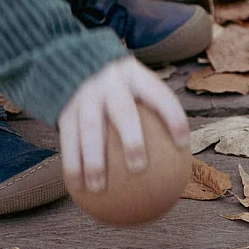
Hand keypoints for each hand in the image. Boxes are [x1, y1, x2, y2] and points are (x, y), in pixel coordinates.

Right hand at [58, 56, 189, 192]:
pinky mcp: (65, 107)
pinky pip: (68, 138)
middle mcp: (110, 83)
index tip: (182, 145)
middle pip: (123, 111)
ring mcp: (86, 94)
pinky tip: (77, 187)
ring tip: (98, 187)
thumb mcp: (135, 84)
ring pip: (90, 129)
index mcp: (134, 75)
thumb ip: (154, 111)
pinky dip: (71, 163)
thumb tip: (180, 155)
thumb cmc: (119, 86)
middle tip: (138, 168)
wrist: (73, 61)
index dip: (172, 117)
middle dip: (131, 139)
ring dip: (93, 160)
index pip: (159, 94)